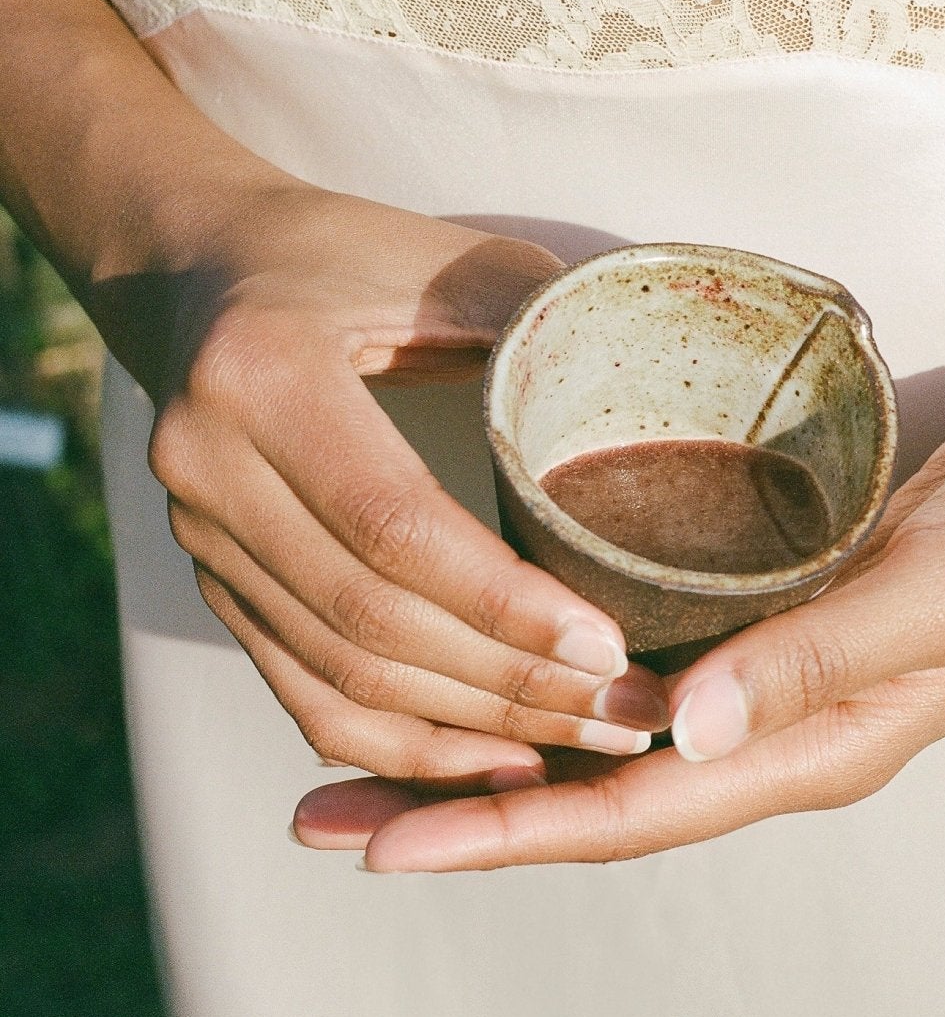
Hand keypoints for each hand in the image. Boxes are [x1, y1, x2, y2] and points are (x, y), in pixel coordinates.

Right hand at [130, 181, 670, 791]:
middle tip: (628, 716)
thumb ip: (540, 320)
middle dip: (510, 687)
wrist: (193, 268)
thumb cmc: (337, 254)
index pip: (395, 526)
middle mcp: (210, 467)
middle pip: (369, 621)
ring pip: (339, 676)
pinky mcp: (210, 581)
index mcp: (265, 375)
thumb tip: (678, 387)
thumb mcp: (440, 258)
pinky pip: (303, 693)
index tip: (609, 648)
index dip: (503, 603)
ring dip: (468, 731)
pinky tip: (490, 762)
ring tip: (585, 743)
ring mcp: (199, 537)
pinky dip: (397, 744)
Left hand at [297, 370, 944, 869]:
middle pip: (593, 795)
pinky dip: (548, 682)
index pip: (631, 813)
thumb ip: (828, 655)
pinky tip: (484, 658)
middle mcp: (774, 730)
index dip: (504, 833)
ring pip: (603, 740)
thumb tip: (691, 730)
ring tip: (366, 754)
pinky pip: (637, 673)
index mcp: (812, 749)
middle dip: (460, 810)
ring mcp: (768, 676)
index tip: (382, 849)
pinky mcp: (765, 612)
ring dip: (487, 750)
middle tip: (324, 816)